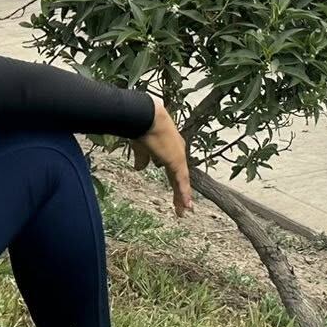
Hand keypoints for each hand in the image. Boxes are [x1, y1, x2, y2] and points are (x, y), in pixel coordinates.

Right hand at [131, 97, 194, 216]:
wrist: (145, 116)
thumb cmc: (141, 127)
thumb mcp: (141, 147)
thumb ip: (143, 158)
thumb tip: (140, 168)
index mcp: (170, 149)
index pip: (174, 170)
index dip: (176, 182)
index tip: (177, 194)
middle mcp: (177, 152)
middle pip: (180, 177)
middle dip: (180, 192)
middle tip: (183, 207)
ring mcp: (178, 156)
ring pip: (182, 181)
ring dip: (182, 196)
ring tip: (185, 210)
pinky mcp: (176, 161)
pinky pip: (181, 180)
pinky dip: (183, 193)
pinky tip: (186, 204)